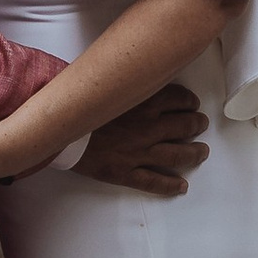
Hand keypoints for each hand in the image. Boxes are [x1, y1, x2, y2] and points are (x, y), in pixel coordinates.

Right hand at [75, 81, 208, 198]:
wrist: (56, 130)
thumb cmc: (76, 104)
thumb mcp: (102, 82)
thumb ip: (123, 81)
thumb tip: (131, 71)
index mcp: (143, 101)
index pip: (179, 99)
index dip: (189, 101)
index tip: (192, 103)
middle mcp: (148, 127)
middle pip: (184, 126)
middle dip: (196, 125)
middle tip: (200, 124)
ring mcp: (139, 152)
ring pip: (177, 155)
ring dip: (193, 153)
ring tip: (201, 152)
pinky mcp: (125, 172)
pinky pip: (154, 181)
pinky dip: (170, 185)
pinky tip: (181, 187)